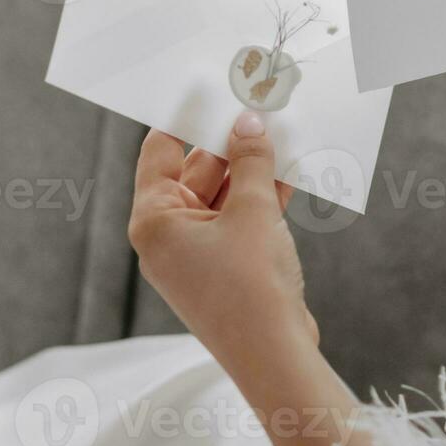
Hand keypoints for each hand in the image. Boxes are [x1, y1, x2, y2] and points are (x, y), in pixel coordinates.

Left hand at [129, 112, 317, 377]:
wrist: (275, 355)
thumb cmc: (250, 287)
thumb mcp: (254, 211)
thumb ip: (252, 162)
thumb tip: (249, 125)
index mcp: (155, 220)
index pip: (160, 152)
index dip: (185, 119)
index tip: (207, 89)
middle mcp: (168, 236)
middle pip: (195, 172)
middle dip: (230, 144)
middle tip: (258, 108)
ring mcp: (196, 255)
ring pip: (222, 196)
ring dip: (252, 169)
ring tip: (282, 133)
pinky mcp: (225, 268)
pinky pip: (238, 220)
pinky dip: (261, 198)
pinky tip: (290, 170)